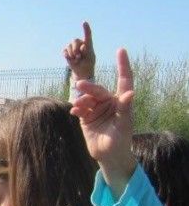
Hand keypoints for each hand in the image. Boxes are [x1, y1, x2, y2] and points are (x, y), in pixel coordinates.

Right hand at [63, 21, 95, 81]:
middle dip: (76, 48)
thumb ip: (87, 51)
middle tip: (78, 56)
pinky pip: (64, 51)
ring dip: (72, 54)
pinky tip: (71, 59)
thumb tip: (82, 46)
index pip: (87, 35)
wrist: (82, 71)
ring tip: (76, 60)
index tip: (84, 22)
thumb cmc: (88, 63)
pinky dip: (67, 56)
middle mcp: (80, 43)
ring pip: (69, 46)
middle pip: (75, 40)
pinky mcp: (66, 51)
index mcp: (87, 44)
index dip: (85, 28)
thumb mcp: (90, 58)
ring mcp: (72, 47)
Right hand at [70, 48, 137, 193]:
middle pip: (98, 89)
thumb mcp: (124, 125)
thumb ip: (125, 108)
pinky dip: (76, 108)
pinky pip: (79, 108)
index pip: (124, 80)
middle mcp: (109, 102)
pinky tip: (74, 112)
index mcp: (121, 102)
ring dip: (81, 99)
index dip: (123, 65)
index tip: (121, 50)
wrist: (107, 155)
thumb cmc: (120, 141)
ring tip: (77, 106)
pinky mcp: (86, 116)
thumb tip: (130, 93)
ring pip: (87, 98)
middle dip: (90, 87)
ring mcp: (97, 109)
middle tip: (80, 85)